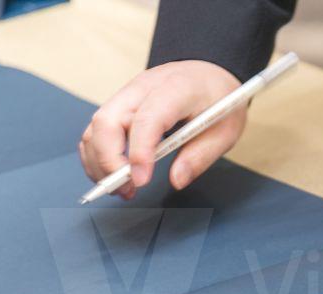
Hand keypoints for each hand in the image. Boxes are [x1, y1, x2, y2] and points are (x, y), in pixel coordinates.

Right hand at [79, 60, 246, 199]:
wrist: (209, 73)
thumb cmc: (218, 98)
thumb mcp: (226, 130)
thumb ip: (201, 156)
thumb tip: (177, 180)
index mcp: (175, 88)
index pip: (147, 119)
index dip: (139, 152)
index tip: (140, 181)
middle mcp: (143, 87)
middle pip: (107, 121)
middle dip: (109, 161)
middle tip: (127, 190)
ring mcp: (127, 94)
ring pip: (96, 127)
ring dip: (100, 162)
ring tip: (122, 189)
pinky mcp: (119, 104)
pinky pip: (96, 130)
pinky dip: (96, 155)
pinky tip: (112, 174)